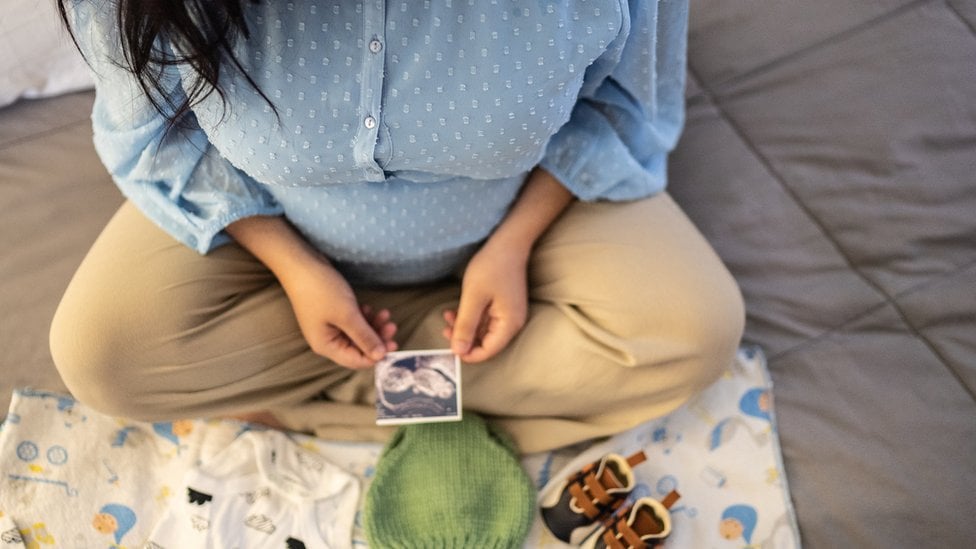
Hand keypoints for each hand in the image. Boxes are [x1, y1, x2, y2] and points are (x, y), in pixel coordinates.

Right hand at [280, 259, 397, 368]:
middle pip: (358, 348)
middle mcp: (327, 340)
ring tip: (385, 314)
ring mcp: (329, 327)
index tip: (394, 344)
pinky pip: (353, 322)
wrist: (302, 264)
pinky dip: (363, 317)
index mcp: (326, 346)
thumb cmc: (321, 290)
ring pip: (358, 334)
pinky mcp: (333, 314)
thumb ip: (365, 337)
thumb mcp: (347, 315)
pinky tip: (369, 308)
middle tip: (392, 326)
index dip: (376, 355)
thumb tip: (380, 356)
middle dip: (377, 338)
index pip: (356, 361)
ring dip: (373, 325)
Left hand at [443, 242, 527, 362]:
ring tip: (447, 317)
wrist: (507, 243)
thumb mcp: (473, 297)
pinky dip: (471, 318)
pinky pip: (486, 320)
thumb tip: (458, 351)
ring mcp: (509, 314)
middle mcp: (512, 323)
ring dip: (465, 327)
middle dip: (464, 339)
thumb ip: (466, 326)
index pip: (488, 351)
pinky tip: (456, 311)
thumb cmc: (492, 267)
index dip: (468, 353)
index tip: (448, 346)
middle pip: (486, 342)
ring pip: (483, 331)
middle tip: (445, 329)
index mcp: (509, 324)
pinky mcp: (503, 306)